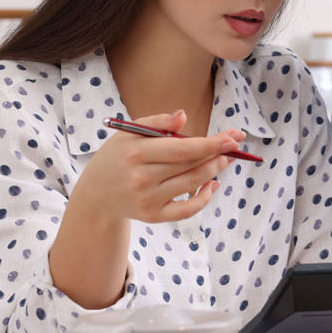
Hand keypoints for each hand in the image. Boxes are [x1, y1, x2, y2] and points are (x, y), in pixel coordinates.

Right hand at [74, 110, 243, 222]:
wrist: (96, 195)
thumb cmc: (117, 157)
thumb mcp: (128, 133)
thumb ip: (156, 123)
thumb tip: (183, 116)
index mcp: (135, 153)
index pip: (181, 149)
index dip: (210, 143)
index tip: (233, 137)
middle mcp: (141, 178)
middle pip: (190, 166)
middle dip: (218, 154)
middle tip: (235, 144)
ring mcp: (148, 200)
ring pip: (192, 184)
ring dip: (214, 171)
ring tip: (226, 159)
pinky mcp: (153, 216)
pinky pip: (186, 210)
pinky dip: (204, 198)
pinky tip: (213, 184)